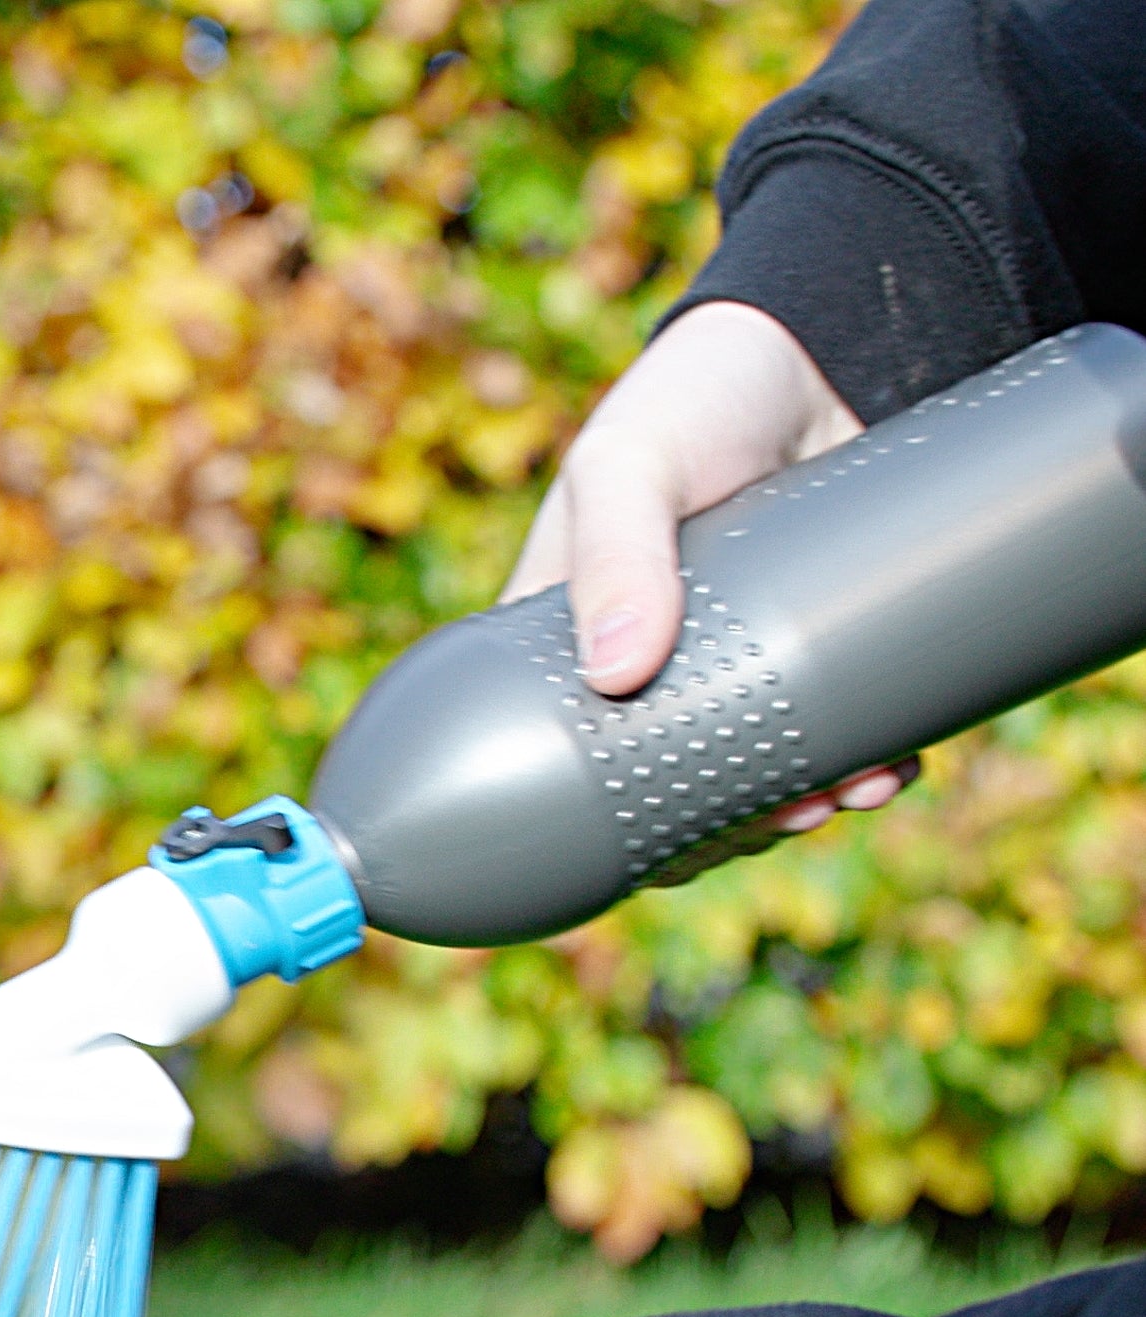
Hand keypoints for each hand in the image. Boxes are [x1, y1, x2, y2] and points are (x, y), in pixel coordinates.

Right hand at [506, 300, 907, 834]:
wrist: (824, 345)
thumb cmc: (693, 396)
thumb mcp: (629, 461)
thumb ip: (616, 553)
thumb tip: (616, 675)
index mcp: (561, 637)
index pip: (554, 752)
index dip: (592, 814)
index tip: (647, 848)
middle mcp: (643, 662)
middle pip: (662, 779)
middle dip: (720, 825)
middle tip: (774, 824)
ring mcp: (733, 658)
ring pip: (753, 767)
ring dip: (799, 803)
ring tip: (846, 797)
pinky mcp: (812, 643)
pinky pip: (832, 727)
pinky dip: (861, 760)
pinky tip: (886, 769)